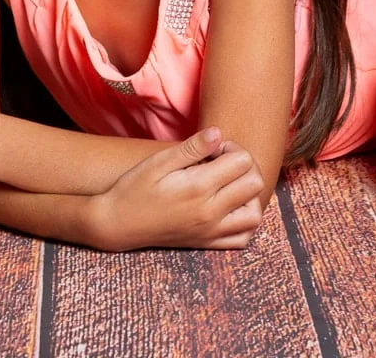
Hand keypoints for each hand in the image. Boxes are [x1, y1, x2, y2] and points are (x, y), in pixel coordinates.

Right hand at [89, 127, 264, 250]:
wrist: (120, 223)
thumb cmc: (135, 187)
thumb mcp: (158, 161)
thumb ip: (191, 148)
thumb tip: (218, 133)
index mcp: (198, 187)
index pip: (242, 161)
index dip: (230, 147)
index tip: (211, 148)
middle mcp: (211, 211)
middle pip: (254, 183)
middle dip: (243, 166)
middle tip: (220, 162)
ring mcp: (212, 231)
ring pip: (255, 214)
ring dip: (249, 194)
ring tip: (228, 183)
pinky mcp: (208, 243)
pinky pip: (243, 238)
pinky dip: (245, 221)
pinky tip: (230, 207)